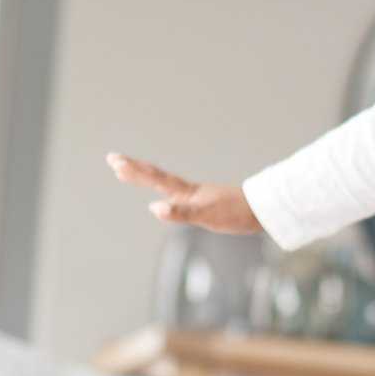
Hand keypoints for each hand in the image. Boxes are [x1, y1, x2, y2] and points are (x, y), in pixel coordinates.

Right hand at [106, 153, 260, 234]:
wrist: (262, 210)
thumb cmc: (237, 213)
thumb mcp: (208, 216)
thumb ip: (181, 212)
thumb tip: (155, 208)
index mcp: (185, 193)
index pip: (154, 179)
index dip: (134, 171)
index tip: (115, 162)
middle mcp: (187, 191)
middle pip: (155, 176)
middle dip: (133, 168)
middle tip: (112, 159)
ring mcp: (195, 196)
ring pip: (164, 181)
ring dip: (145, 175)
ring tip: (129, 170)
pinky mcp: (203, 202)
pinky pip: (175, 193)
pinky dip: (163, 191)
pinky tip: (164, 199)